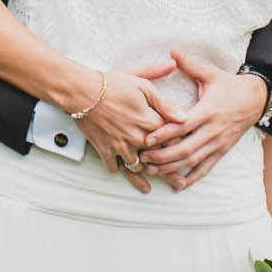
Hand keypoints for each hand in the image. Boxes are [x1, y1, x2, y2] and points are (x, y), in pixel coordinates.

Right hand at [76, 60, 180, 194]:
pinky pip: (114, 167)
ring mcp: (121, 147)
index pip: (171, 139)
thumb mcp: (143, 86)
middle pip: (158, 160)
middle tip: (180, 184)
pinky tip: (123, 173)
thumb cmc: (113, 84)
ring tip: (149, 188)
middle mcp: (138, 139)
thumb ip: (164, 103)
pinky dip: (118, 169)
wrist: (82, 91)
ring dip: (143, 176)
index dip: (179, 145)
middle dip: (170, 173)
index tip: (188, 153)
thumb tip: (184, 116)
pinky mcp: (105, 150)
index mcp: (150, 122)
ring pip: (136, 168)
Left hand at [141, 49, 266, 192]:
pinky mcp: (222, 151)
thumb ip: (189, 64)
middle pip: (186, 148)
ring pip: (194, 160)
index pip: (183, 126)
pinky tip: (177, 185)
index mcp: (208, 111)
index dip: (165, 134)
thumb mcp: (210, 73)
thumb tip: (172, 50)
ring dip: (173, 168)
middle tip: (144, 159)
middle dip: (164, 156)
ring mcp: (218, 143)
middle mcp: (213, 130)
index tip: (148, 139)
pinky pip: (206, 168)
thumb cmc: (229, 85)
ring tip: (153, 171)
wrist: (256, 99)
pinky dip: (192, 178)